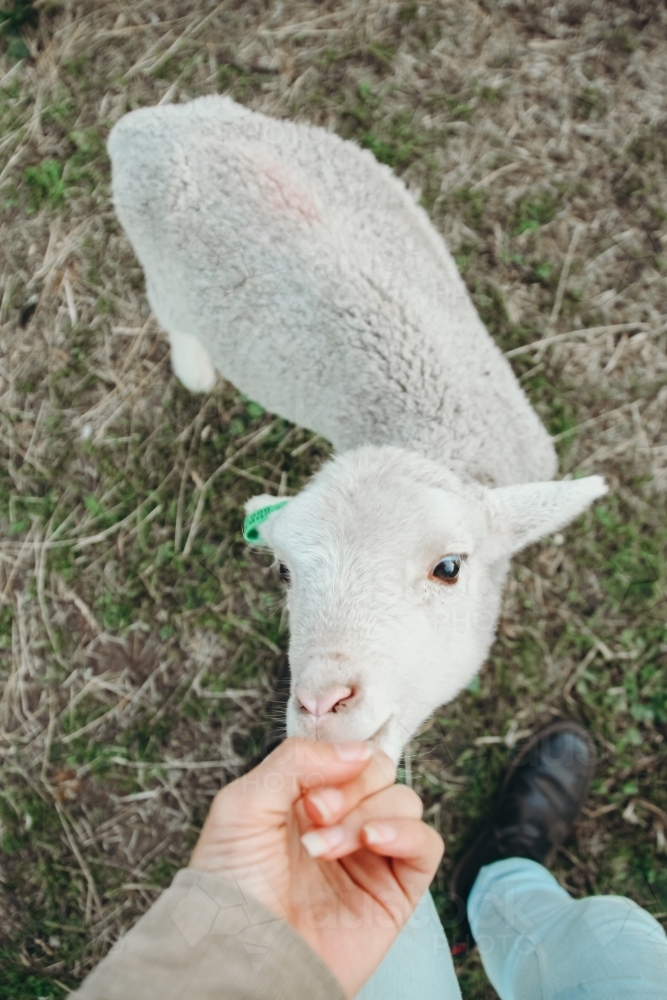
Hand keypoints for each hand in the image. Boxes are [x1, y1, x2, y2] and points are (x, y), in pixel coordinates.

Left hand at [190, 738, 443, 997]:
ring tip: (327, 848)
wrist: (240, 959)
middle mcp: (341, 822)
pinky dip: (406, 832)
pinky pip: (426, 844)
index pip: (346, 753)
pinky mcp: (394, 892)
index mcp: (304, 798)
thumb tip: (357, 750)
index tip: (310, 791)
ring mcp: (369, 857)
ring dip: (368, 814)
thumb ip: (295, 761)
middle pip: (379, 771)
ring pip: (404, 801)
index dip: (335, 760)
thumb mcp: (242, 805)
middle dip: (350, 787)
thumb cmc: (230, 890)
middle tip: (316, 815)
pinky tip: (373, 841)